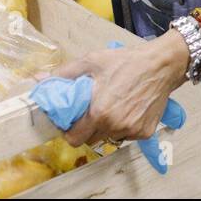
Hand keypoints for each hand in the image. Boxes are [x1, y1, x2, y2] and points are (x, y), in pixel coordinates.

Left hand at [53, 33, 188, 146]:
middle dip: (87, 129)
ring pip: (109, 138)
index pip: (74, 139)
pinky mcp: (145, 132)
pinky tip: (127, 109)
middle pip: (90, 140)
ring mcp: (132, 130)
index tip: (71, 121)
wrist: (161, 64)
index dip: (69, 130)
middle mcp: (115, 125)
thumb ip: (64, 74)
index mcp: (99, 112)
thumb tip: (39, 81)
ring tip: (111, 107)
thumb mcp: (92, 61)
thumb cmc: (126, 61)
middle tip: (91, 111)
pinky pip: (126, 136)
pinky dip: (123, 126)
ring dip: (105, 128)